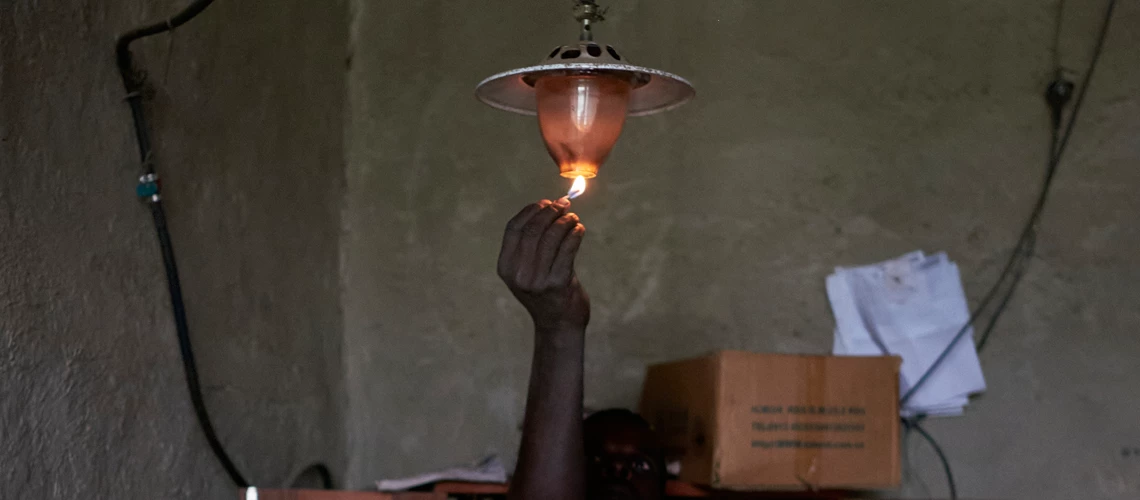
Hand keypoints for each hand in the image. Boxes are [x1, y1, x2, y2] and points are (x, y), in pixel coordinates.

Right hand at [498, 198, 588, 331]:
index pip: (514, 228)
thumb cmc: (546, 292)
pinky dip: (575, 233)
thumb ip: (530, 244)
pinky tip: (579, 229)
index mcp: (505, 267)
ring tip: (573, 218)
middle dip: (550, 212)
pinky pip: (568, 248)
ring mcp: (537, 279)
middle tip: (564, 205)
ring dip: (565, 221)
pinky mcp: (558, 283)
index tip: (547, 202)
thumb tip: (548, 206)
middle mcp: (518, 273)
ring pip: (551, 237)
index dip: (531, 210)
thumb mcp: (527, 270)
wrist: (558, 325)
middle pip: (533, 229)